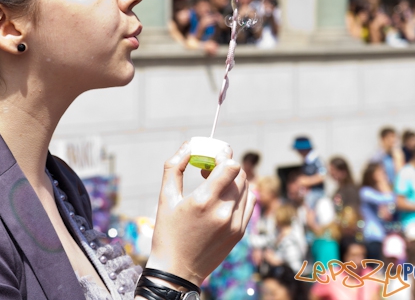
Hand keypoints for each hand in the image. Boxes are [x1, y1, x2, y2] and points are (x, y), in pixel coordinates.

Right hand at [146, 141, 254, 285]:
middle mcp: (223, 212)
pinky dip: (240, 193)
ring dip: (233, 178)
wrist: (177, 270)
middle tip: (211, 165)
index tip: (214, 152)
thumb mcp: (165, 197)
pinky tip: (224, 195)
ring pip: (246, 188)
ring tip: (214, 181)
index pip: (230, 167)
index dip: (224, 154)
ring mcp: (234, 224)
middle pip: (239, 174)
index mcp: (203, 201)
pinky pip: (249, 203)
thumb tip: (188, 145)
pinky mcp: (240, 233)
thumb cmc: (167, 232)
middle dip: (227, 164)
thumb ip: (174, 166)